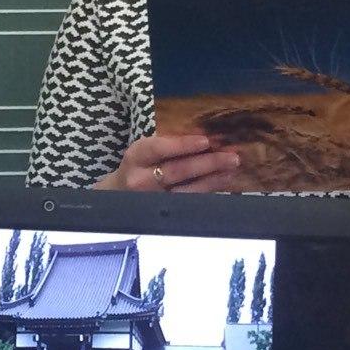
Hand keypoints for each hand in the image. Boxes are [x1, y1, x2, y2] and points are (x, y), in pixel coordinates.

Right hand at [94, 134, 241, 192]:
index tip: (205, 141)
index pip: (159, 149)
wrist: (117, 194)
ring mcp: (152, 199)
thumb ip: (170, 143)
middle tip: (232, 157)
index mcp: (136, 157)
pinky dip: (208, 192)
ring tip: (232, 169)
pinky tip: (222, 182)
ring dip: (213, 179)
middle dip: (207, 163)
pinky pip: (189, 202)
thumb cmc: (139, 165)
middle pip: (176, 171)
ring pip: (186, 190)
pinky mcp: (163, 213)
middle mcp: (141, 180)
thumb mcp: (145, 150)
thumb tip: (206, 136)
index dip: (182, 145)